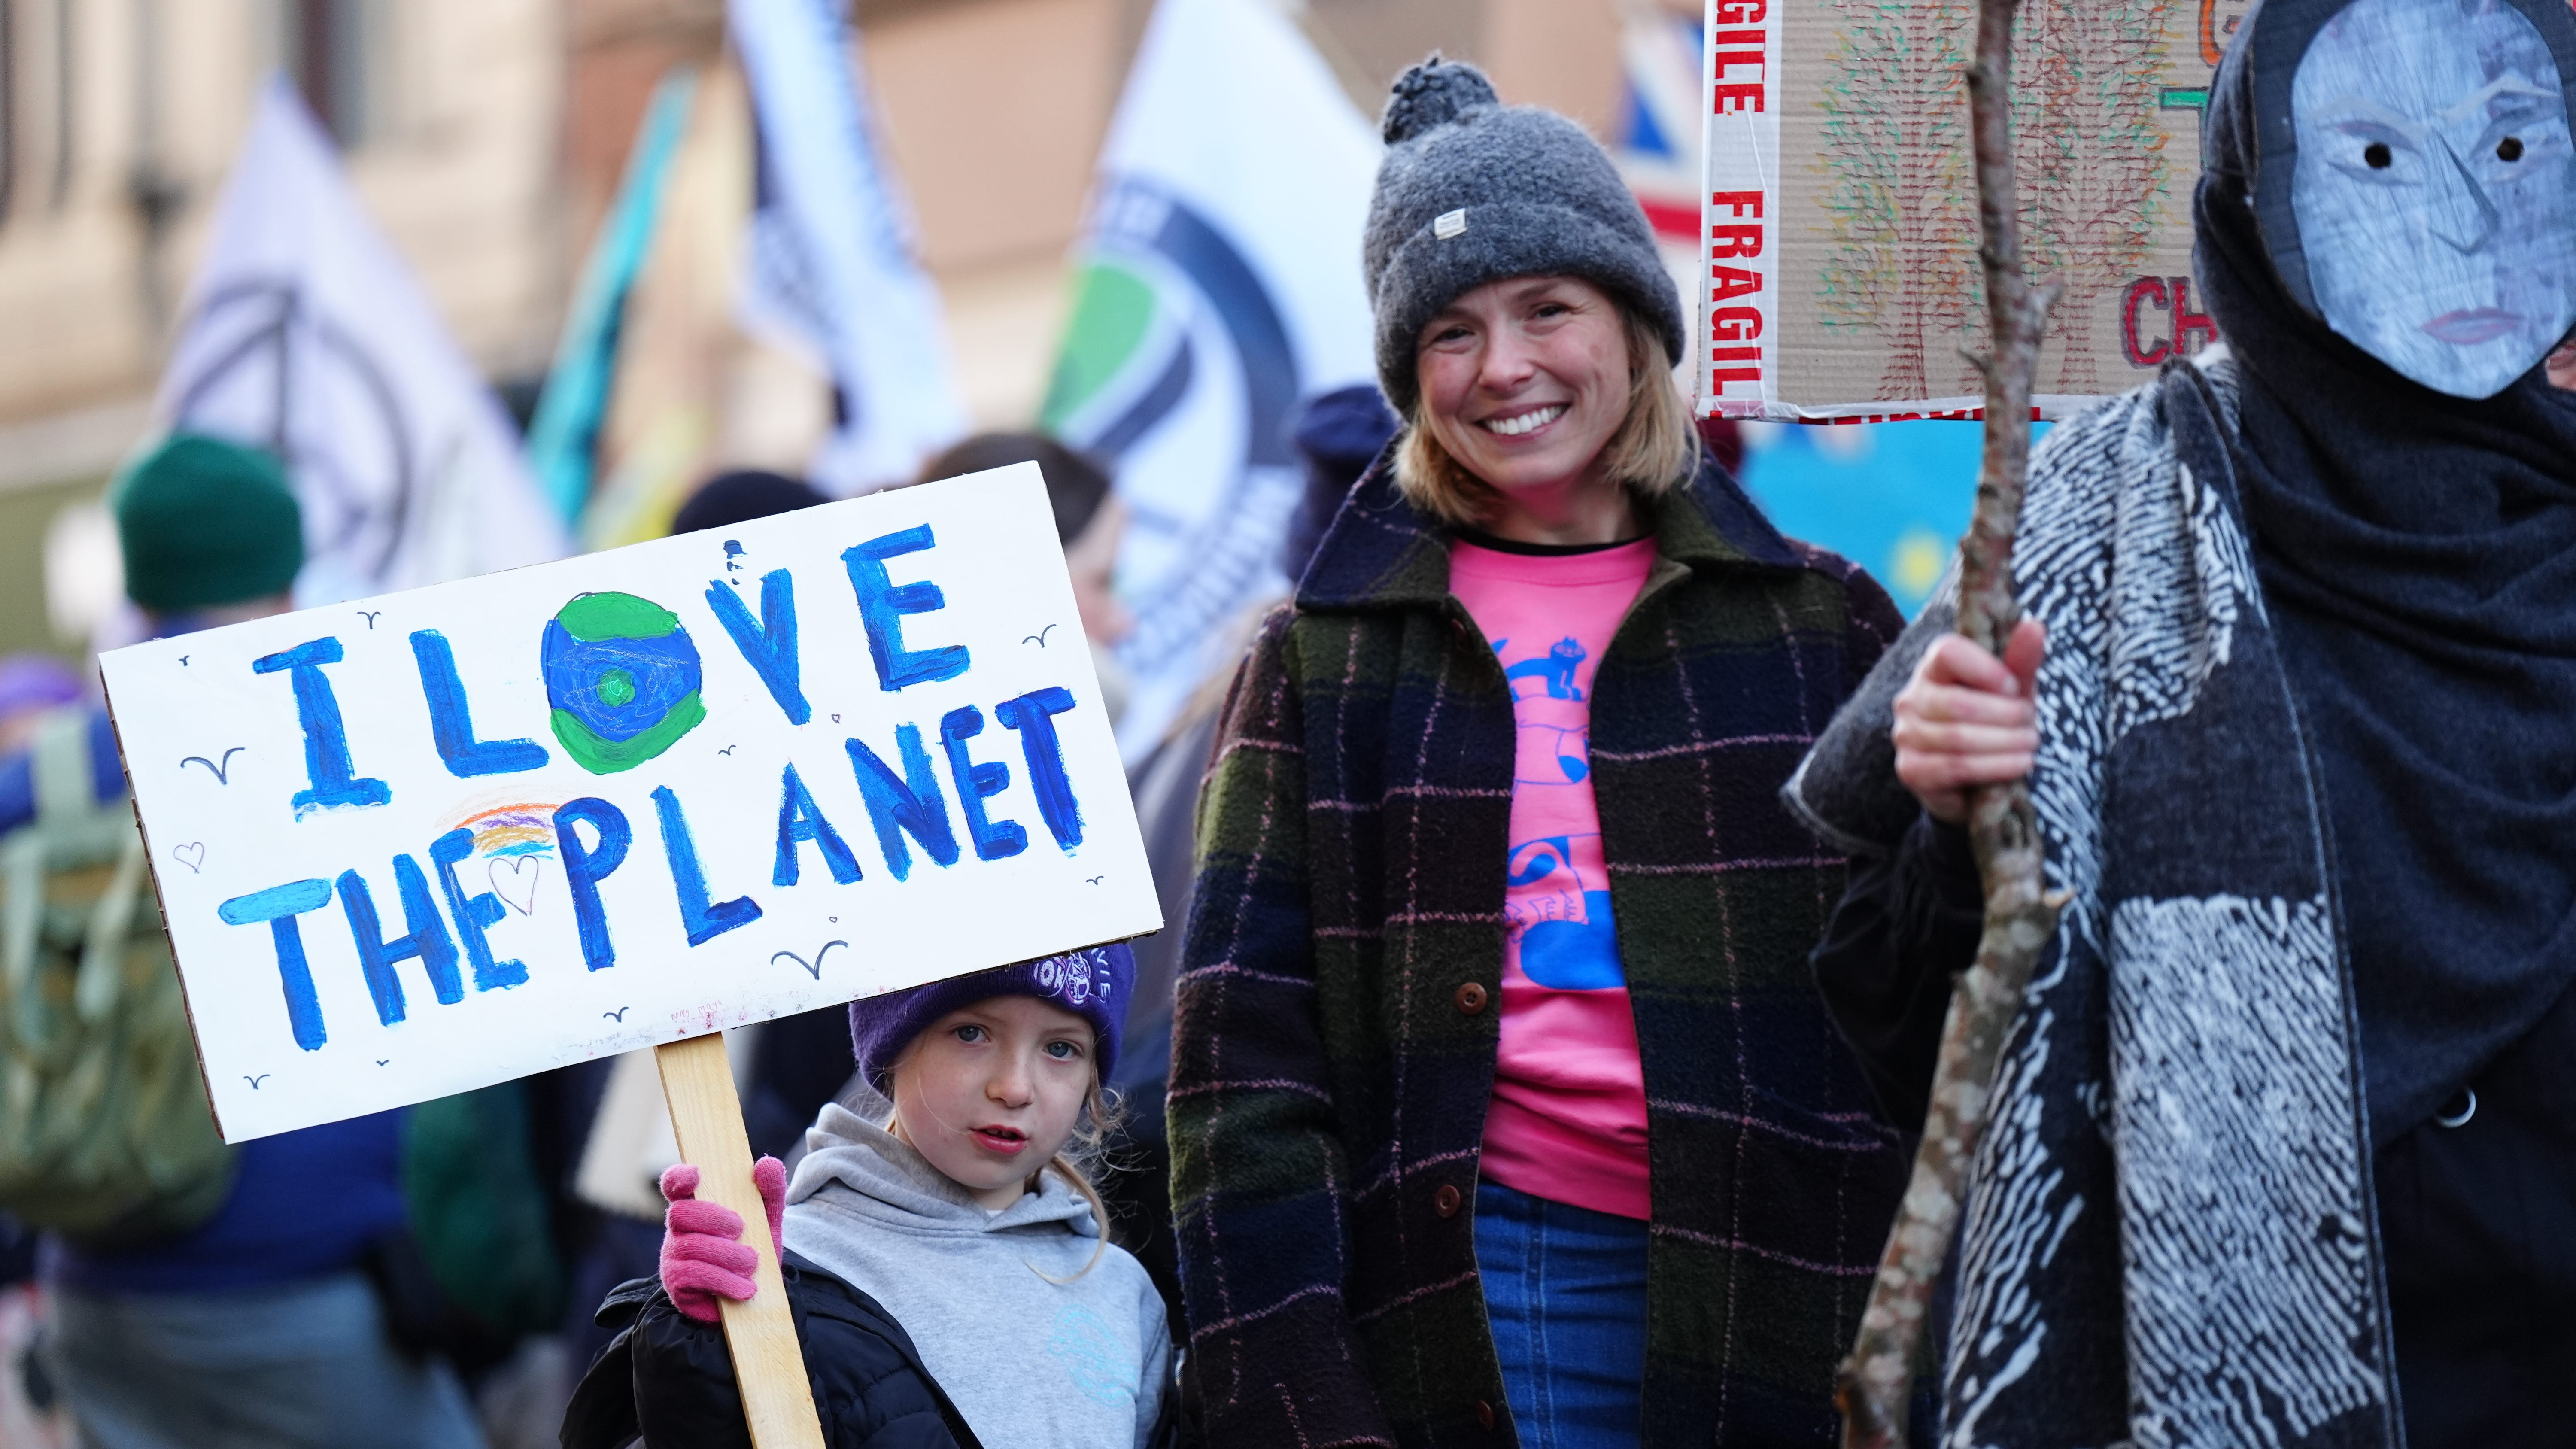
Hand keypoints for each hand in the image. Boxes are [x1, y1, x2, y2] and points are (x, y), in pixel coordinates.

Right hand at [657, 1156, 788, 1323]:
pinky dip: (724, 1280)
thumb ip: (770, 1190)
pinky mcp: (676, 1283)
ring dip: (728, 1255)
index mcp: (696, 1205)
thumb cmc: (754, 1249)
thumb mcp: (768, 1219)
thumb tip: (766, 1164)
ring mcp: (673, 1256)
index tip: (696, 1174)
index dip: (678, 1177)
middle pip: (680, 1213)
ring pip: (690, 1246)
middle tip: (740, 1229)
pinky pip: (693, 1274)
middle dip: (713, 1218)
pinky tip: (745, 1289)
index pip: (674, 1184)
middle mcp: (679, 1229)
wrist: (754, 1296)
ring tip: (752, 1265)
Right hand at [1891, 618, 2044, 825]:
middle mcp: (1911, 698)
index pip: (1948, 653)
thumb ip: (2021, 660)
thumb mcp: (2012, 690)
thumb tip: (2034, 626)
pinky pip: (1954, 767)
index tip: (2014, 687)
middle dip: (2005, 716)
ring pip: (1958, 738)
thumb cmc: (1995, 721)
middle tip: (2031, 724)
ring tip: (2029, 745)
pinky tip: (2018, 765)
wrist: (1975, 773)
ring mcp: (1906, 735)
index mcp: (1933, 668)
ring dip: (2005, 744)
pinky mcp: (1910, 770)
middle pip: (1957, 703)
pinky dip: (1994, 767)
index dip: (1986, 669)